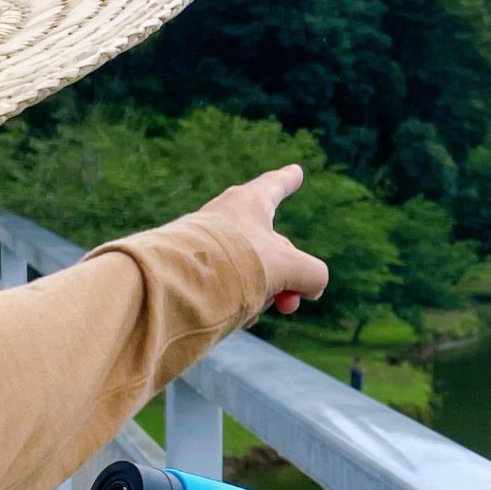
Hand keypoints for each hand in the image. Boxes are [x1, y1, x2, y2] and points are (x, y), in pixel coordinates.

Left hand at [199, 164, 328, 315]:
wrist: (178, 288)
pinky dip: (240, 302)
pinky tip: (236, 318)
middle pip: (271, 244)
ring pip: (252, 270)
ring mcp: (208, 245)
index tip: (296, 171)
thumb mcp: (290, 268)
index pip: (275, 186)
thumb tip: (311, 287)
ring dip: (264, 293)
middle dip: (289, 277)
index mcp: (248, 203)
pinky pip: (229, 286)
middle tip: (291, 304)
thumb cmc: (237, 265)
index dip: (289, 181)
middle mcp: (226, 219)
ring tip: (254, 309)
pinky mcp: (194, 272)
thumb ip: (312, 273)